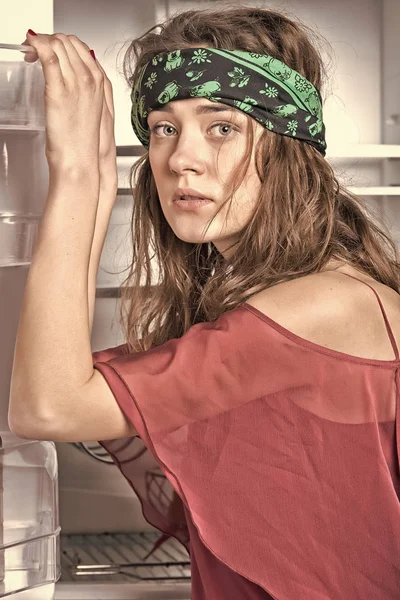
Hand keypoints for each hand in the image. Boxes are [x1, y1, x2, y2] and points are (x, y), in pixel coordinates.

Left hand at [21, 31, 116, 177]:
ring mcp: (75, 83)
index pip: (80, 47)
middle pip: (68, 41)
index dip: (62, 43)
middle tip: (37, 49)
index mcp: (100, 82)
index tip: (51, 49)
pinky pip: (48, 55)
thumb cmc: (84, 143)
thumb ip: (90, 90)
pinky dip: (36, 45)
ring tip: (32, 52)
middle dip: (49, 39)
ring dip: (40, 41)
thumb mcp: (95, 113)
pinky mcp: (58, 90)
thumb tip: (78, 75)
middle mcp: (89, 78)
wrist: (81, 161)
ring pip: (57, 44)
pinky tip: (30, 48)